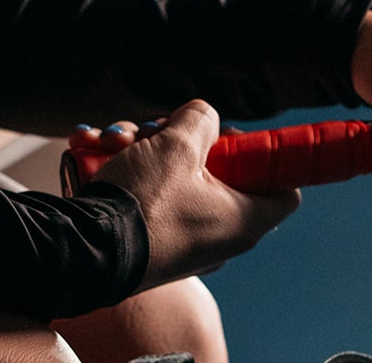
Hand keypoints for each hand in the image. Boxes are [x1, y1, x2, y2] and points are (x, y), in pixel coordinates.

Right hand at [79, 100, 298, 289]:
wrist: (86, 252)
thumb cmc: (143, 204)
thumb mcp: (177, 145)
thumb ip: (201, 120)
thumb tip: (203, 119)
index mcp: (242, 219)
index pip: (286, 188)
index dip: (263, 153)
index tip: (230, 136)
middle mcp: (218, 233)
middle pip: (219, 169)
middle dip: (183, 139)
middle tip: (160, 130)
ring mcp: (183, 237)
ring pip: (176, 173)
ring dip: (145, 146)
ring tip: (115, 139)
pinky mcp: (151, 237)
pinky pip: (150, 191)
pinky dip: (127, 167)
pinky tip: (94, 147)